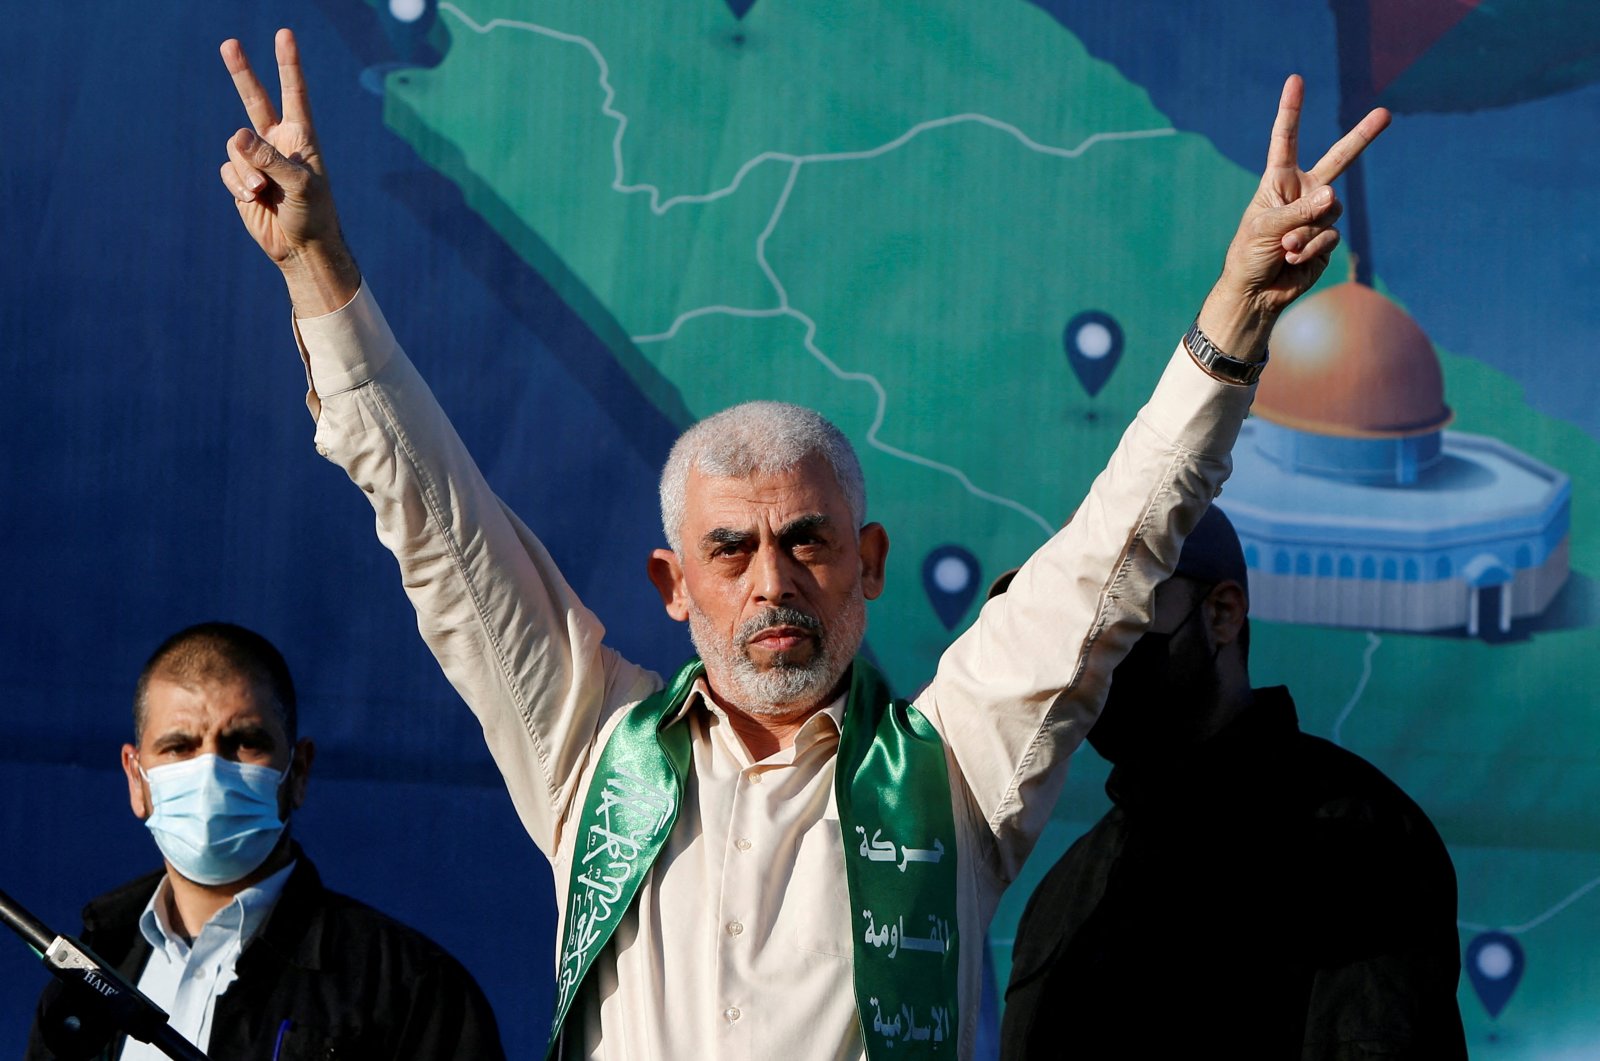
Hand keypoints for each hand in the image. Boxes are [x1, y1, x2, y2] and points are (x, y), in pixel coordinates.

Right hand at [219, 29, 359, 315]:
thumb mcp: (300, 184)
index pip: (293, 93)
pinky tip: (254, 199)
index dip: (288, 64)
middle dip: (242, 73)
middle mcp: (278, 142)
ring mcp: (257, 159)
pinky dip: (238, 184)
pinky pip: (228, 170)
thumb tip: (236, 137)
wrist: (302, 247)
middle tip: (229, 44)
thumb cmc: (314, 214)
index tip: (284, 35)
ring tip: (264, 192)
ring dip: (246, 171)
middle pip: (254, 100)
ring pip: (235, 147)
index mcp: (301, 136)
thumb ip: (270, 159)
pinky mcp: (241, 179)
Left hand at [1199, 75, 1389, 359]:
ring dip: (1306, 232)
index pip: (1286, 139)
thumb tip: (1332, 197)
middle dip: (1362, 137)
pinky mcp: (1327, 237)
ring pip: (1331, 211)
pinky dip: (1311, 248)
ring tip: (1284, 248)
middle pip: (1339, 159)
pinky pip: (1329, 235)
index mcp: (1279, 180)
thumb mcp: (1266, 228)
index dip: (1291, 110)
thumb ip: (1299, 211)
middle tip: (1386, 113)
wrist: (1256, 292)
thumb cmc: (1249, 255)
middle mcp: (1303, 192)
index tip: (1296, 80)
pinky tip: (1292, 259)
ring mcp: (1318, 214)